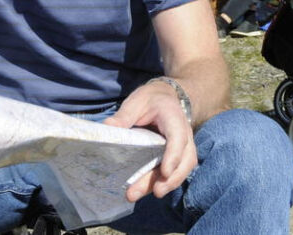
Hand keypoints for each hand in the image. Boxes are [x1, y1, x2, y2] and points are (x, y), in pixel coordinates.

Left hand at [104, 80, 196, 201]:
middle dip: (171, 178)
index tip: (165, 172)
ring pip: (182, 168)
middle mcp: (184, 133)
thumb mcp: (136, 101)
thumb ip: (124, 115)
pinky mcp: (177, 156)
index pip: (178, 137)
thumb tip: (107, 128)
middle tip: (155, 192)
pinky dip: (162, 183)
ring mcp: (183, 146)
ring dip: (166, 185)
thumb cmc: (151, 99)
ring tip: (138, 195)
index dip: (173, 155)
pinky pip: (175, 172)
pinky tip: (143, 190)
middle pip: (185, 159)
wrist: (166, 97)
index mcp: (173, 117)